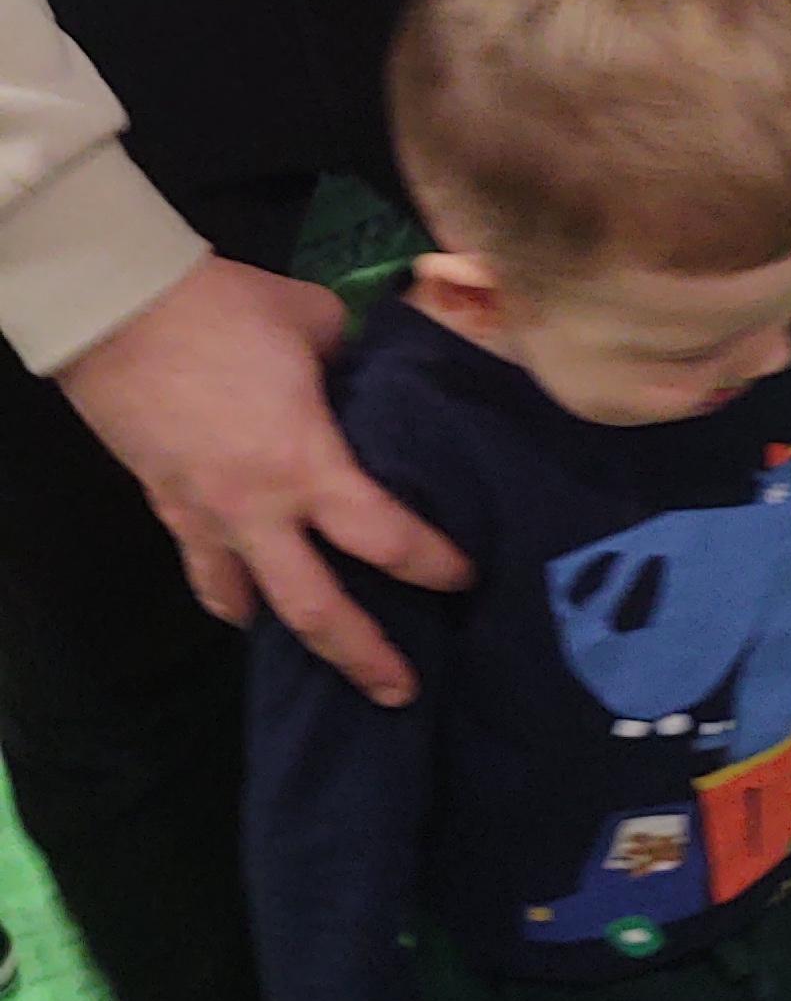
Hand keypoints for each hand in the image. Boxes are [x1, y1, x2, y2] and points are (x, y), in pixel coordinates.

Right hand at [58, 256, 471, 705]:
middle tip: (400, 691)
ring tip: (316, 655)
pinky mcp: (165, 509)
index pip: (385, 537)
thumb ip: (351, 360)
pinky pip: (203, 570)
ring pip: (246, 606)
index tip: (463, 577)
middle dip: (361, 656)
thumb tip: (365, 376)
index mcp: (307, 465)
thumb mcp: (315, 322)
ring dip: (283, 634)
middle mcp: (258, 511)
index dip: (432, 564)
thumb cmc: (224, 310)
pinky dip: (227, 593)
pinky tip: (244, 600)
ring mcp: (206, 518)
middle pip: (316, 611)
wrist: (117, 310)